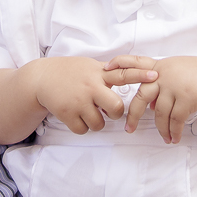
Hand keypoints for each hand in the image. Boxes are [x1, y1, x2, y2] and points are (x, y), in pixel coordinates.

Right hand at [28, 57, 156, 134]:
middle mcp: (90, 86)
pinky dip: (82, 126)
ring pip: (100, 124)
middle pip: (116, 108)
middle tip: (107, 110)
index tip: (156, 75)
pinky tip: (76, 115)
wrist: (40, 78)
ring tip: (86, 111)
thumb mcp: (88, 66)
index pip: (123, 73)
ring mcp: (78, 101)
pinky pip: (84, 130)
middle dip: (115, 114)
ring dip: (96, 122)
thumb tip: (128, 73)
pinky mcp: (67, 113)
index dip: (141, 75)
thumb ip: (106, 72)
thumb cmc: (68, 71)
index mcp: (98, 73)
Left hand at [105, 55, 196, 143]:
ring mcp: (174, 85)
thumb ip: (161, 84)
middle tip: (128, 129)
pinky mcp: (186, 97)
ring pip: (159, 113)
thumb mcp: (176, 72)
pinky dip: (174, 131)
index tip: (106, 69)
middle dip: (133, 115)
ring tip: (165, 138)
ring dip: (161, 129)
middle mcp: (163, 74)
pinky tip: (174, 138)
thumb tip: (151, 104)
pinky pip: (175, 120)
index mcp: (159, 66)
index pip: (134, 62)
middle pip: (140, 96)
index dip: (119, 64)